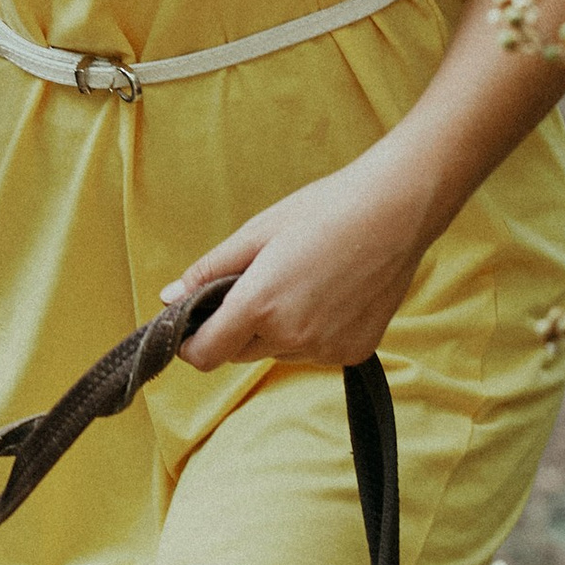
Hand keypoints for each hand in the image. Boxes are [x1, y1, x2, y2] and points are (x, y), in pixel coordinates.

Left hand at [161, 159, 428, 371]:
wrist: (395, 211)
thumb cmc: (322, 210)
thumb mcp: (257, 231)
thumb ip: (209, 270)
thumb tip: (169, 297)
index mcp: (260, 304)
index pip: (205, 353)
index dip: (191, 343)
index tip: (189, 325)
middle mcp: (291, 337)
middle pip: (240, 350)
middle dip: (236, 325)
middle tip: (256, 280)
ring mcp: (325, 350)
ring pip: (279, 350)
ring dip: (276, 328)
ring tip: (301, 278)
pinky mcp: (354, 353)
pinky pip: (315, 351)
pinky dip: (311, 332)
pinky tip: (329, 293)